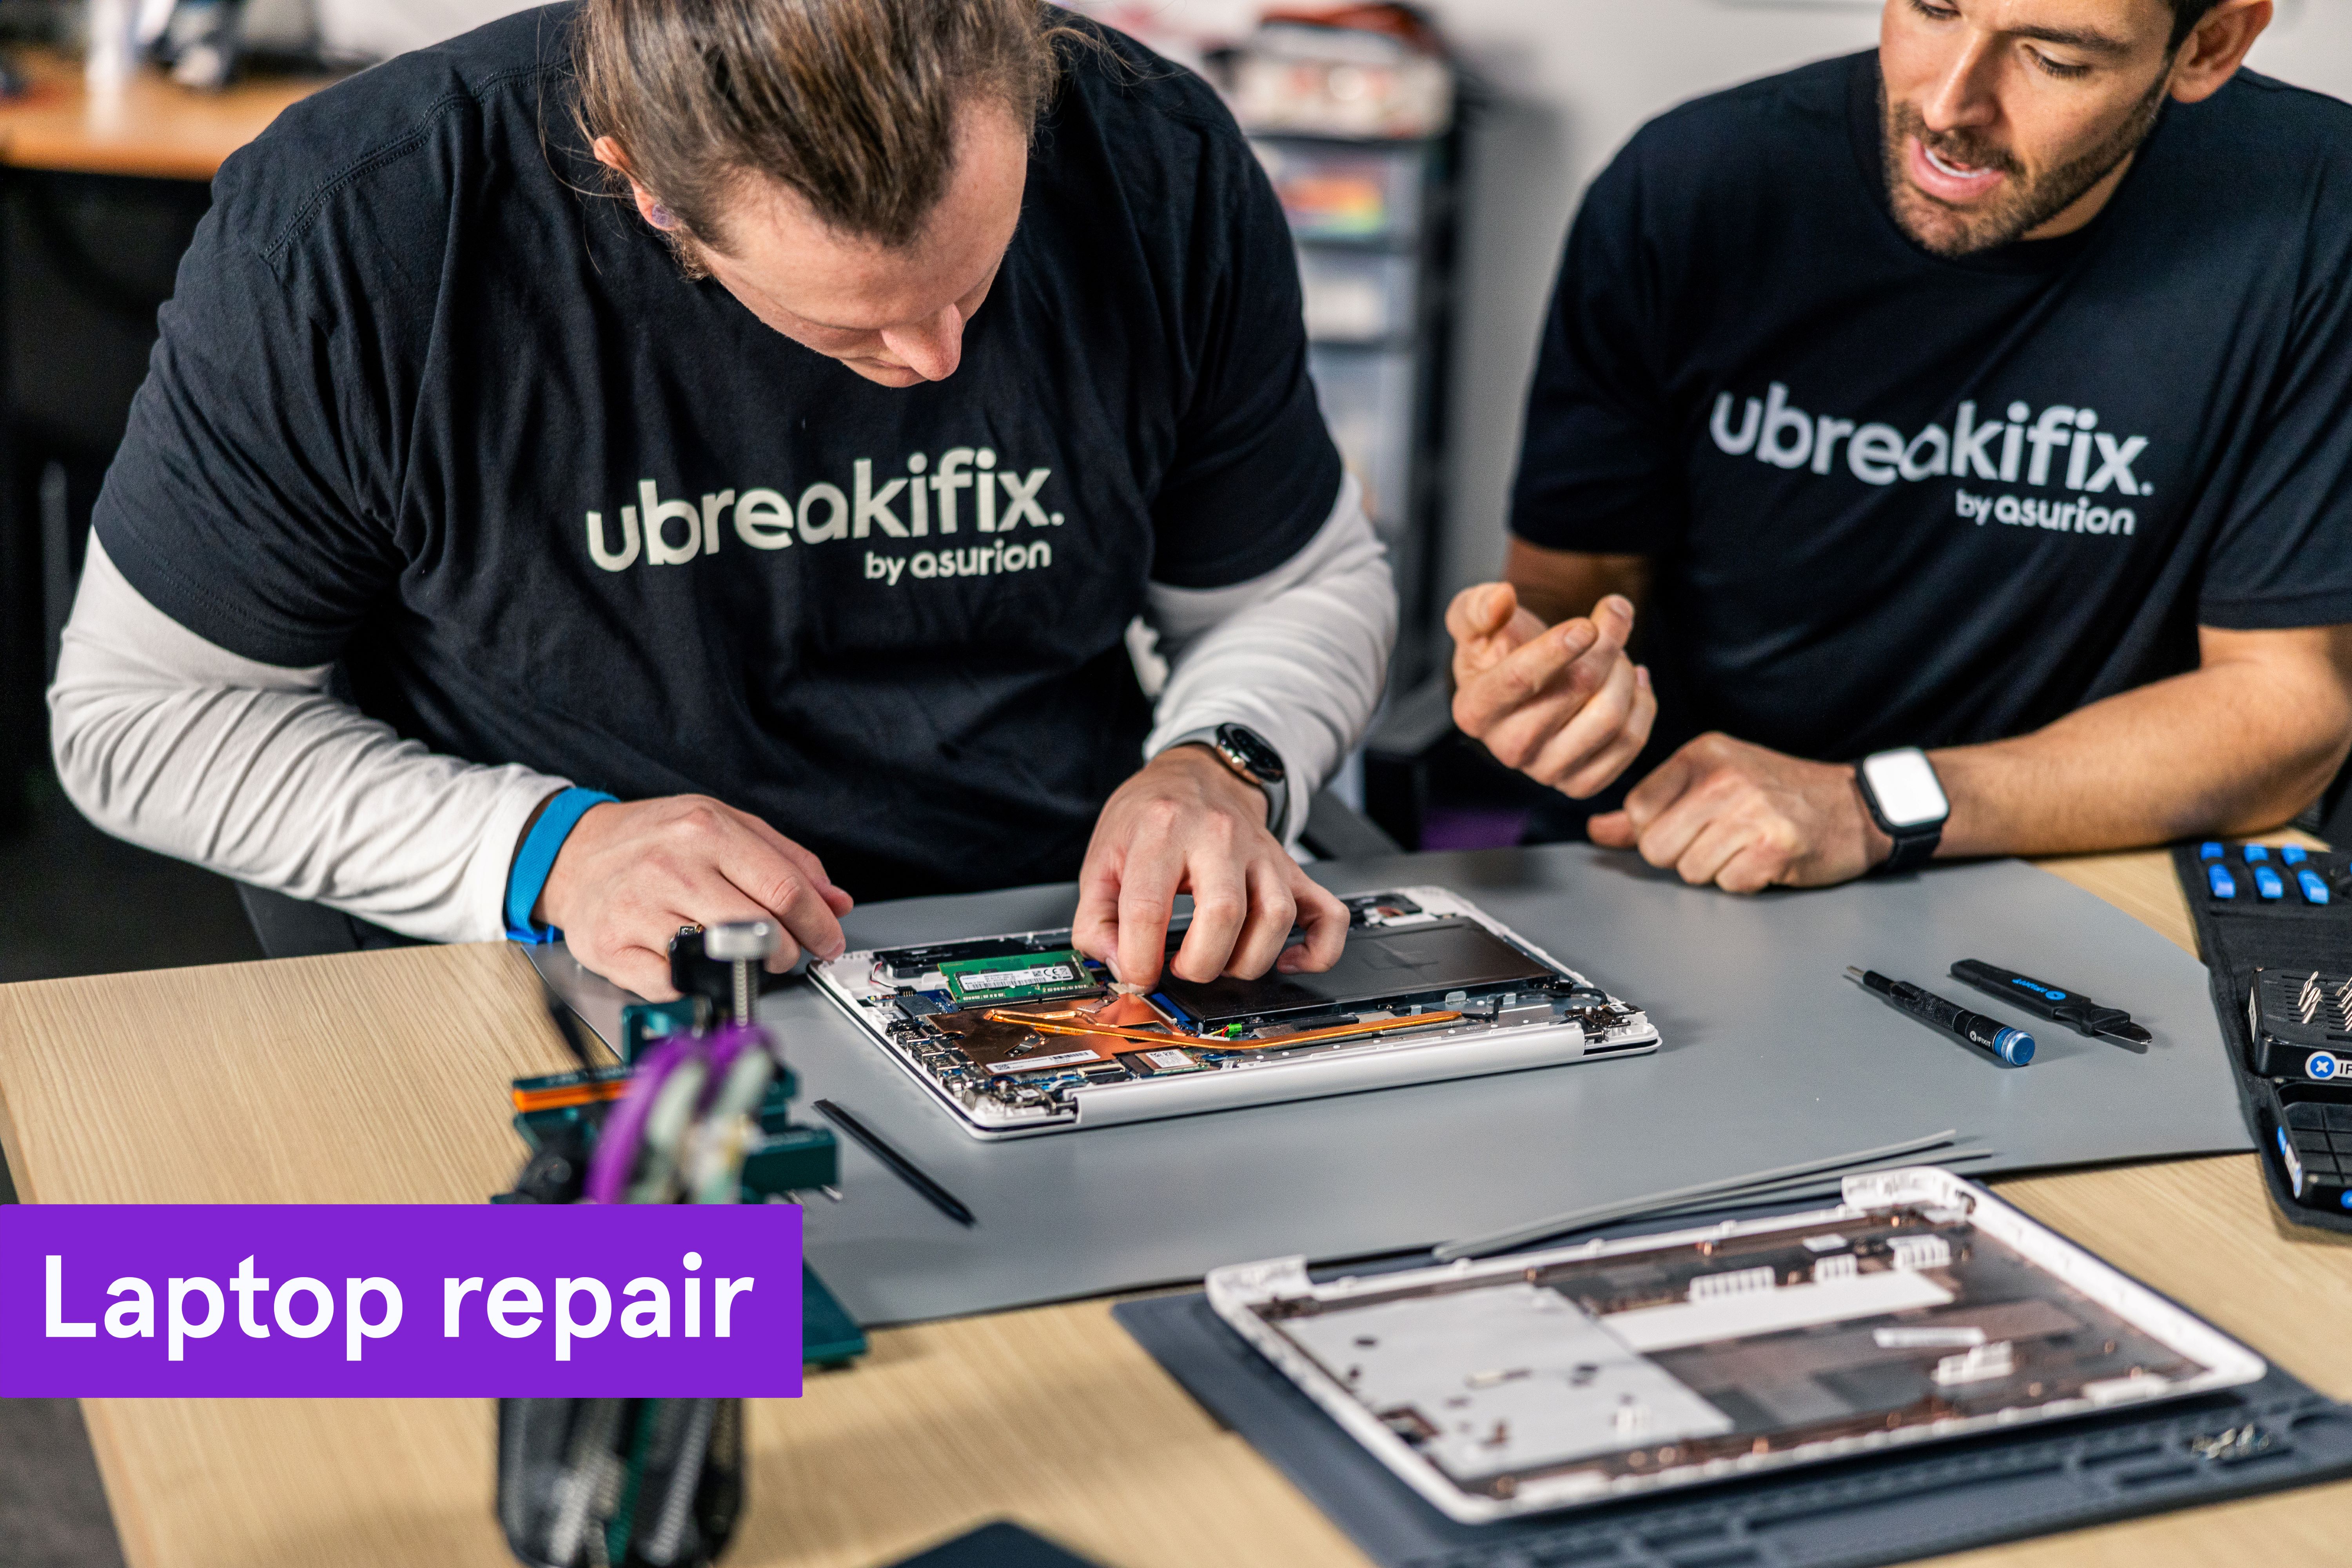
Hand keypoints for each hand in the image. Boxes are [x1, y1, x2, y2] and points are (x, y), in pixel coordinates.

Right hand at [536, 795, 854, 998]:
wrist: (572, 853)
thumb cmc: (652, 839)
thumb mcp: (722, 824)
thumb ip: (786, 859)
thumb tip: (836, 901)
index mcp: (706, 830)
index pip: (784, 888)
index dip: (819, 923)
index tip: (830, 939)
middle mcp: (671, 866)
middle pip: (759, 926)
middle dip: (789, 950)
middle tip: (789, 953)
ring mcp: (638, 909)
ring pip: (720, 956)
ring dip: (749, 969)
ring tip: (750, 958)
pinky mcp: (611, 947)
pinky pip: (672, 983)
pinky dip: (696, 983)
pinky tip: (699, 966)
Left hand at [1072, 747, 1347, 992]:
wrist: (1198, 774)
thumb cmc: (1149, 818)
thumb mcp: (1101, 860)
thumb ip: (1094, 921)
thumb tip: (1117, 968)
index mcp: (1162, 831)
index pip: (1148, 907)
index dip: (1139, 960)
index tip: (1137, 977)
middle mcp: (1218, 837)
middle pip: (1223, 913)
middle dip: (1199, 964)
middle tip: (1181, 969)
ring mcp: (1262, 853)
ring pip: (1276, 917)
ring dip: (1248, 960)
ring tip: (1221, 961)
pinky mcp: (1292, 869)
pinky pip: (1327, 915)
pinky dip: (1316, 951)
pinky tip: (1285, 960)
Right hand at [1447, 583, 1655, 796]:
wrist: (1525, 686)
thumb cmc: (1500, 649)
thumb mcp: (1475, 619)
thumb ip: (1480, 606)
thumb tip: (1502, 598)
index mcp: (1474, 711)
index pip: (1519, 679)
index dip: (1557, 648)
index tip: (1587, 624)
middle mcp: (1507, 749)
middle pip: (1576, 688)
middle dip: (1607, 642)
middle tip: (1613, 615)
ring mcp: (1547, 772)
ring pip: (1609, 717)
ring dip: (1625, 671)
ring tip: (1618, 652)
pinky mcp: (1582, 784)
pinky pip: (1631, 743)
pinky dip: (1642, 703)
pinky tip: (1633, 680)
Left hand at [1587, 733, 1892, 891]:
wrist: (1853, 805)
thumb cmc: (1776, 794)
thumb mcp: (1710, 783)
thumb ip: (1651, 808)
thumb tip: (1597, 829)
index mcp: (1700, 754)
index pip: (1638, 810)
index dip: (1657, 830)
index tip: (1691, 823)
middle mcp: (1723, 778)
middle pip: (1657, 847)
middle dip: (1682, 856)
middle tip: (1719, 840)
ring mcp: (1751, 811)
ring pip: (1690, 870)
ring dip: (1716, 869)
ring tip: (1746, 845)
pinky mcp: (1776, 846)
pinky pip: (1729, 885)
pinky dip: (1745, 881)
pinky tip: (1765, 858)